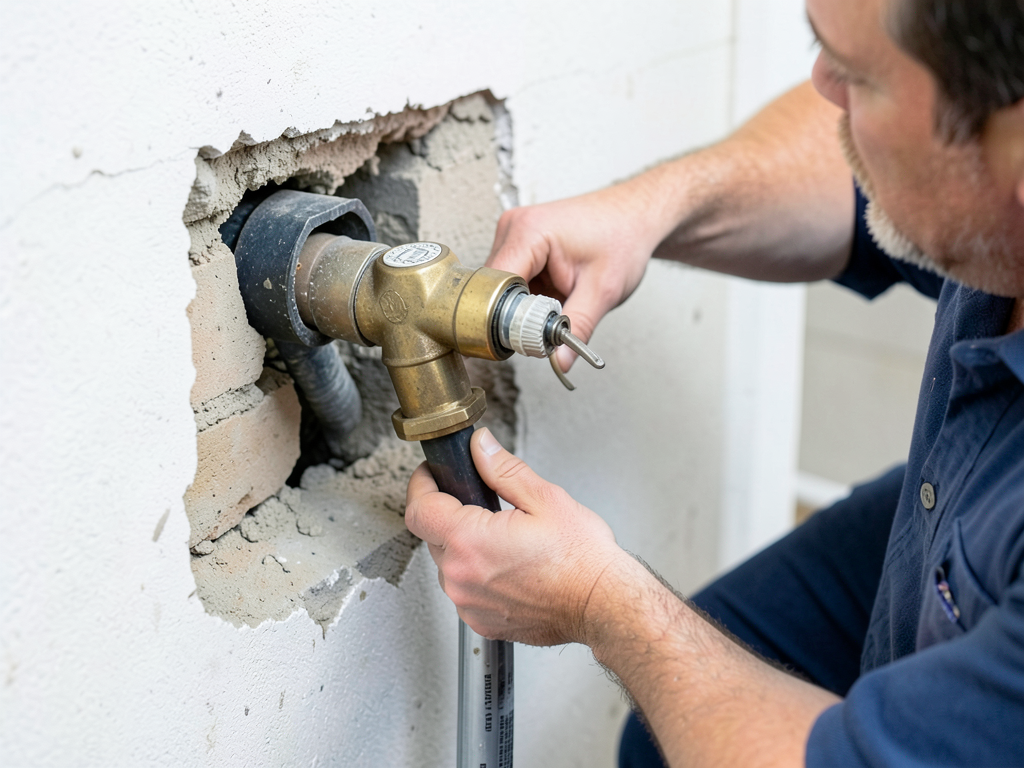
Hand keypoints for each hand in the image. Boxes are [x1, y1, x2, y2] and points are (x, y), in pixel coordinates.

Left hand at [404, 428, 623, 645]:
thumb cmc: (582, 559)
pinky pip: (465, 591)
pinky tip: (508, 566)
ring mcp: (469, 604)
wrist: (604, 605)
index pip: (419, 508)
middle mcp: (461, 577)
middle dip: (450, 514)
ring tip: (503, 538)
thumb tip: (480, 447)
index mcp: (469, 541)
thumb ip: (502, 469)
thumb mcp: (544, 499)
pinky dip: (478, 575)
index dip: (422, 485)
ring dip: (464, 547)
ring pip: (448, 564)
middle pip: (432, 536)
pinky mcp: (481, 621)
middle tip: (484, 504)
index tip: (432, 475)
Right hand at [487, 185, 657, 370]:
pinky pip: (512, 282)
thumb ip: (578, 327)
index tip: (523, 341)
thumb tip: (559, 360)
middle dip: (516, 316)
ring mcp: (514, 235)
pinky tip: (552, 295)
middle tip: (546, 328)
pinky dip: (528, 298)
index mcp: (528, 232)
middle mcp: (513, 228)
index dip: (504, 319)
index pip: (495, 287)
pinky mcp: (520, 245)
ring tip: (556, 305)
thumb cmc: (623, 237)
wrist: (635, 216)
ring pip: (501, 289)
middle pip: (494, 289)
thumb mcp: (603, 290)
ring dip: (523, 307)